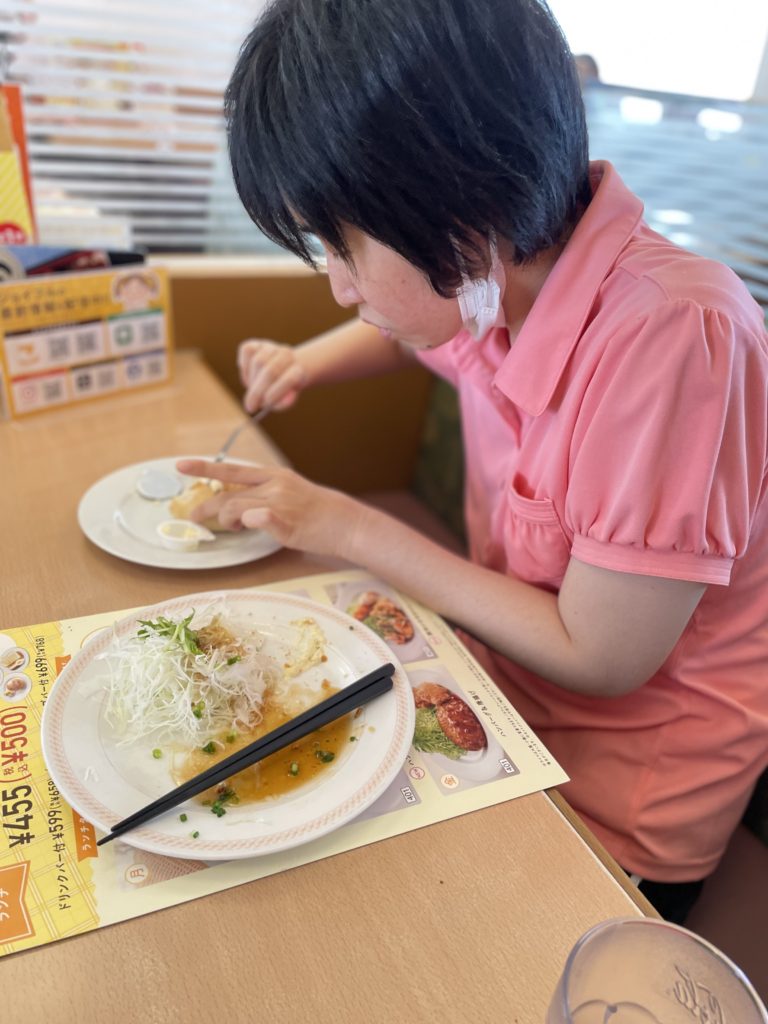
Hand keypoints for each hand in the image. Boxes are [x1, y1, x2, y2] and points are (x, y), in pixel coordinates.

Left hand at [175, 458, 361, 557]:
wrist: (345, 522)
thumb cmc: (318, 511)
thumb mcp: (290, 492)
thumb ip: (264, 494)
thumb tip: (239, 505)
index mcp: (273, 475)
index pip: (232, 470)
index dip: (204, 467)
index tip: (180, 465)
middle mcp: (273, 484)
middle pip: (227, 493)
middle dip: (205, 506)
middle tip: (192, 516)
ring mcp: (278, 502)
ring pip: (234, 509)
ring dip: (228, 522)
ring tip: (235, 528)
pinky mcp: (284, 521)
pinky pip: (255, 519)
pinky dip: (247, 523)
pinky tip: (250, 527)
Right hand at [237, 339, 307, 413]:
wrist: (275, 374)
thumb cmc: (279, 392)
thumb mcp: (283, 401)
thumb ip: (282, 403)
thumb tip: (274, 401)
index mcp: (299, 370)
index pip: (292, 378)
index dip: (278, 391)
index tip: (266, 402)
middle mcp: (287, 354)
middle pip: (272, 371)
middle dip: (259, 390)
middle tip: (251, 405)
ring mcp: (270, 347)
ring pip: (258, 362)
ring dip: (253, 379)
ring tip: (254, 387)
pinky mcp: (254, 345)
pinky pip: (247, 352)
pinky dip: (245, 366)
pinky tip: (249, 374)